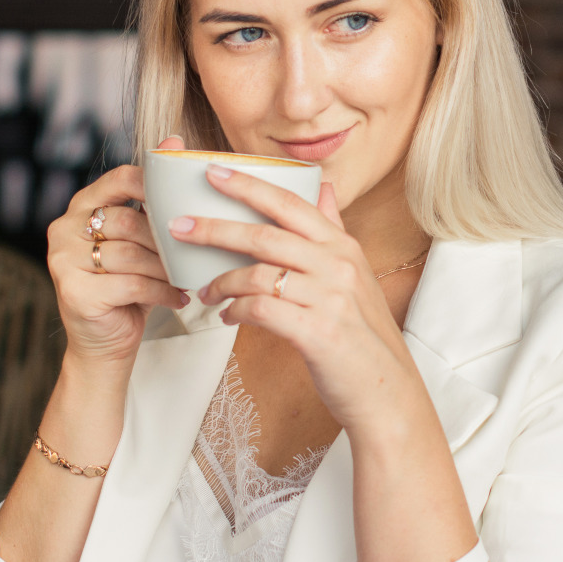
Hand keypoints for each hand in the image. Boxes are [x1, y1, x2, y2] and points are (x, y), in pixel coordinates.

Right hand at [46, 136, 189, 366]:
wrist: (104, 342)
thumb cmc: (128, 284)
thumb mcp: (141, 237)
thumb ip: (152, 195)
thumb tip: (175, 140)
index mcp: (81, 206)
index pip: (120, 179)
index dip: (156, 186)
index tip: (185, 202)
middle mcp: (64, 228)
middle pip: (127, 219)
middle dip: (165, 238)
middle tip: (193, 251)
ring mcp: (63, 260)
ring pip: (130, 253)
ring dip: (166, 267)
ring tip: (187, 276)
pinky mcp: (74, 292)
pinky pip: (130, 284)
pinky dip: (161, 291)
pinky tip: (178, 297)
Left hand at [169, 166, 424, 435]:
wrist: (385, 390)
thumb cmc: (361, 333)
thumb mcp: (356, 273)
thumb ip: (335, 229)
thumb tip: (325, 186)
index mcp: (343, 246)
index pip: (290, 203)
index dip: (249, 184)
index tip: (212, 171)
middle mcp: (337, 266)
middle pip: (264, 235)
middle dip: (214, 228)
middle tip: (178, 226)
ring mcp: (329, 299)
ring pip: (258, 274)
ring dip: (222, 280)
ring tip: (205, 291)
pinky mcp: (317, 333)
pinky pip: (261, 310)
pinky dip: (236, 310)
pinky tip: (227, 316)